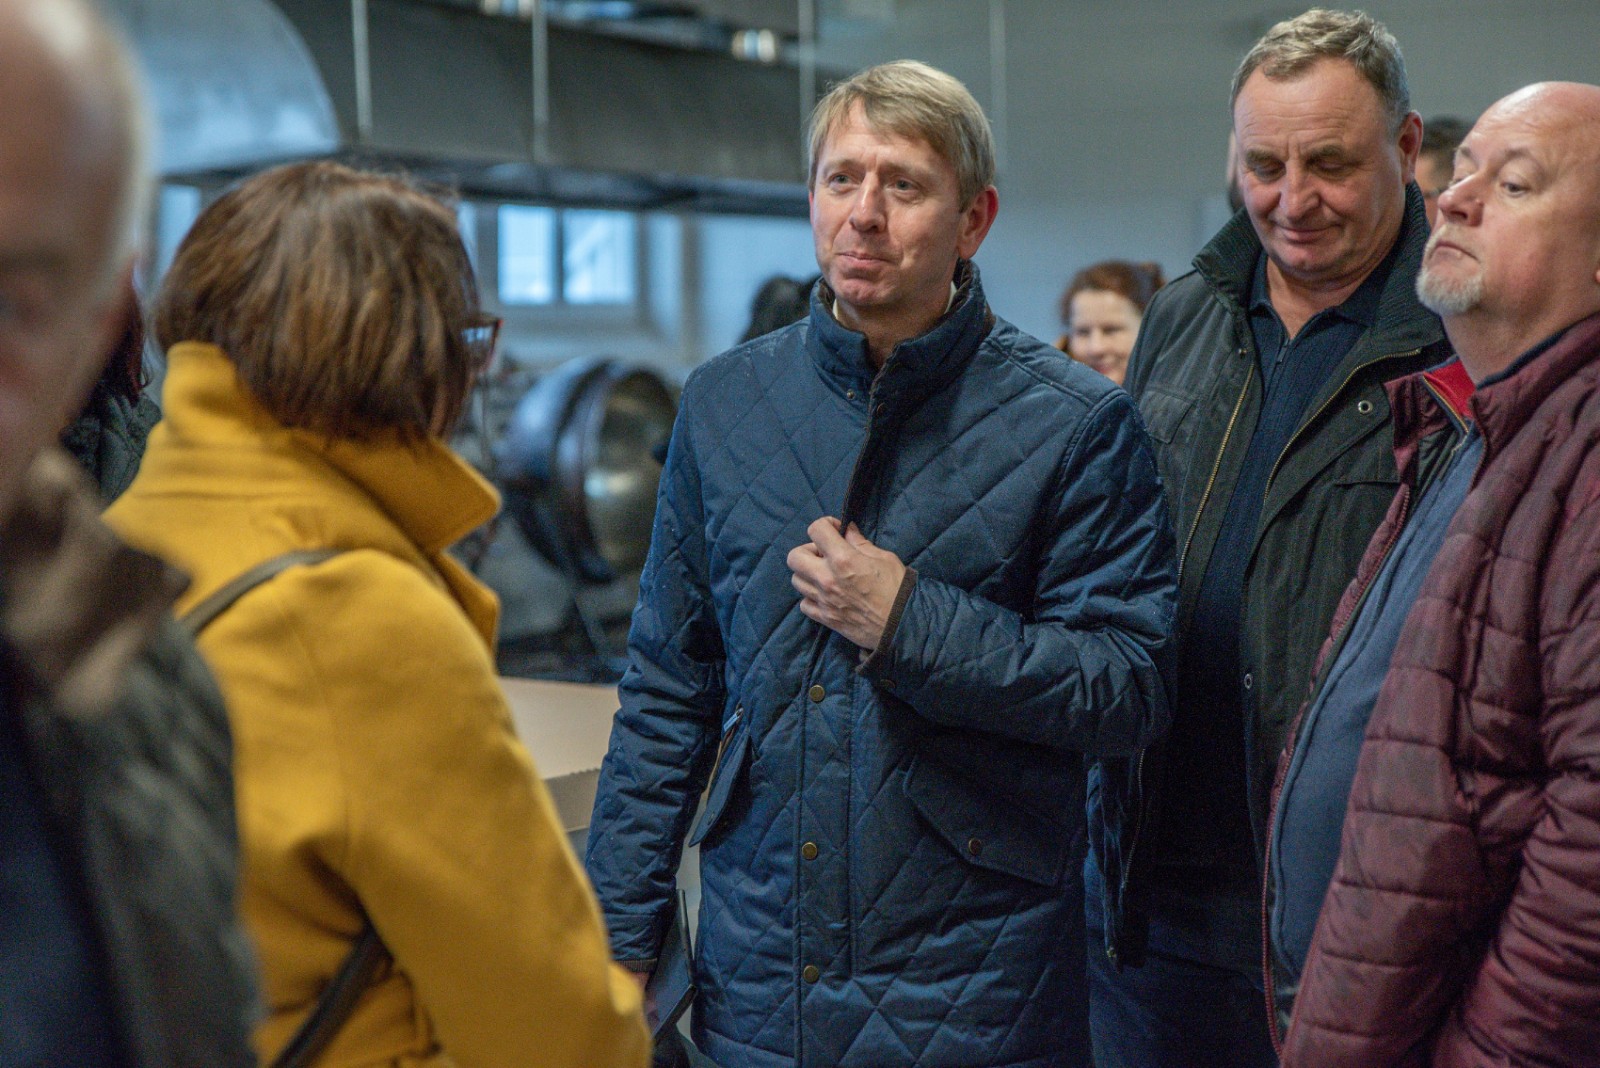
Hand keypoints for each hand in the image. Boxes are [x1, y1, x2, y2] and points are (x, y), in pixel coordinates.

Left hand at [786, 518, 905, 649]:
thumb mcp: (884, 558)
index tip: (836, 531)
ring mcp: (823, 600)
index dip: (826, 525)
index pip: (816, 530)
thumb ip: (860, 543)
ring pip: (796, 580)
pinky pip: (804, 604)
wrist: (902, 626)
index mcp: (843, 559)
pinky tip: (826, 595)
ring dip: (808, 574)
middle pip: (794, 557)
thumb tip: (846, 530)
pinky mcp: (824, 618)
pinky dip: (811, 597)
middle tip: (825, 555)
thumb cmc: (898, 588)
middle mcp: (827, 578)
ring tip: (825, 575)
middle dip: (808, 550)